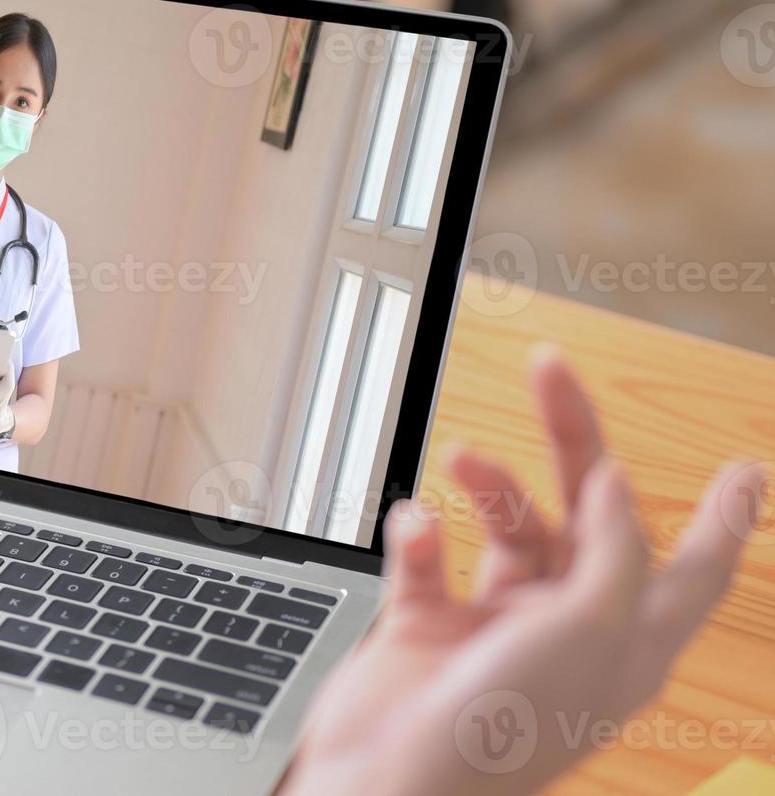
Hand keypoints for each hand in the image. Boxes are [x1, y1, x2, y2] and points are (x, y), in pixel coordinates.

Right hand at [282, 347, 764, 795]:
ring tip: (458, 460)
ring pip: (503, 522)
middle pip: (585, 513)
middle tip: (550, 372)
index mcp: (625, 641)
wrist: (388, 777)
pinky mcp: (428, 622)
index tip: (745, 470)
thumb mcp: (589, 628)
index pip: (693, 567)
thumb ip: (611, 547)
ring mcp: (494, 623)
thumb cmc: (498, 733)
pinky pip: (428, 554)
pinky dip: (418, 534)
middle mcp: (565, 626)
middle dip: (572, 439)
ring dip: (483, 483)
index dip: (723, 517)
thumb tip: (614, 484)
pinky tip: (415, 533)